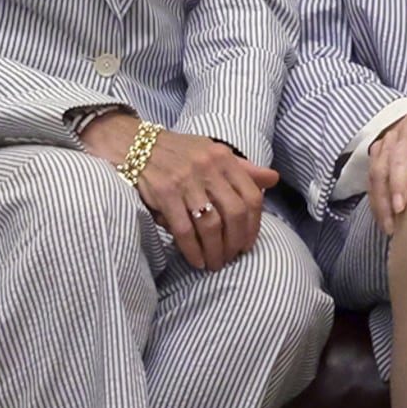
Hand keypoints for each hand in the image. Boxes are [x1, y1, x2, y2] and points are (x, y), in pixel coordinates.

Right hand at [81, 112, 276, 271]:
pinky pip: (184, 229)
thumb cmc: (178, 152)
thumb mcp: (212, 153)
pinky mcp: (164, 193)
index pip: (251, 196)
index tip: (248, 244)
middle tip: (231, 258)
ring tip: (214, 264)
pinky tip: (197, 260)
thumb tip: (273, 180)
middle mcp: (207, 167)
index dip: (253, 226)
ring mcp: (186, 179)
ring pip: (210, 224)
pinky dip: (192, 250)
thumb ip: (243, 169)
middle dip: (235, 242)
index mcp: (223, 157)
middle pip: (234, 213)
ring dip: (215, 250)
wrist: (133, 143)